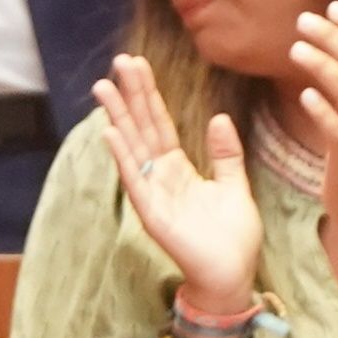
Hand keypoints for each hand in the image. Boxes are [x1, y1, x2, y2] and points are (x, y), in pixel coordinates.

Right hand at [95, 55, 259, 307]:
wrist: (233, 275)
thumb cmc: (232, 237)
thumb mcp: (233, 185)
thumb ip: (225, 153)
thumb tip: (219, 117)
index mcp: (178, 169)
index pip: (159, 123)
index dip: (148, 94)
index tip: (137, 65)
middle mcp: (160, 177)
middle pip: (142, 128)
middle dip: (130, 95)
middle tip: (118, 61)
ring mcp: (153, 194)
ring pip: (133, 148)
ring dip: (117, 117)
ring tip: (104, 88)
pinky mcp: (152, 214)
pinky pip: (136, 180)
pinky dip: (123, 156)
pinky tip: (111, 132)